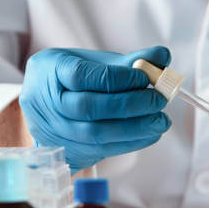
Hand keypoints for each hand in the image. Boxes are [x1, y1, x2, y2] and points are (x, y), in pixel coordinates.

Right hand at [20, 46, 171, 172]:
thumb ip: (129, 60)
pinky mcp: (69, 151)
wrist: (45, 108)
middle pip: (88, 107)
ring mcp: (56, 130)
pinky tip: (150, 134)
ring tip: (160, 121)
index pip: (81, 75)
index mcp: (50, 70)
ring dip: (134, 128)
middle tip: (158, 100)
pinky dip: (131, 142)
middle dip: (130, 105)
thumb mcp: (95, 63)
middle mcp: (47, 102)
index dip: (116, 78)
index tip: (144, 77)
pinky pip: (102, 150)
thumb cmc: (73, 80)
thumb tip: (163, 57)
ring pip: (95, 133)